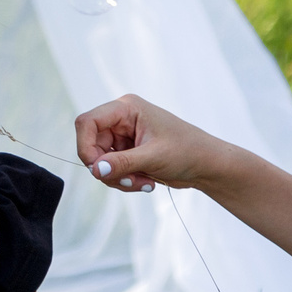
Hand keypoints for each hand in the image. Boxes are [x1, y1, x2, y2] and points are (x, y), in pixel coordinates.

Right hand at [73, 95, 234, 193]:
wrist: (207, 164)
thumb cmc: (187, 151)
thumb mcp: (153, 157)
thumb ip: (122, 163)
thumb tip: (95, 170)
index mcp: (126, 108)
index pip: (87, 122)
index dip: (84, 146)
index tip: (96, 169)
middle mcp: (121, 120)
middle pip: (91, 146)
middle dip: (108, 169)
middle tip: (129, 181)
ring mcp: (123, 137)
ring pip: (100, 162)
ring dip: (118, 178)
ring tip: (143, 183)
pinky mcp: (127, 153)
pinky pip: (112, 170)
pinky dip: (124, 181)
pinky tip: (146, 182)